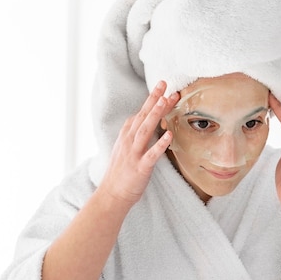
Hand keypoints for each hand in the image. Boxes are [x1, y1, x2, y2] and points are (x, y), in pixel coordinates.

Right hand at [100, 81, 179, 206]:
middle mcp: (128, 141)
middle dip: (154, 99)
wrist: (111, 195)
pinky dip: (160, 144)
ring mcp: (133, 154)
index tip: (162, 87)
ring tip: (166, 101)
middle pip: (142, 116)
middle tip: (165, 84)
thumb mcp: (126, 149)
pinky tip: (169, 135)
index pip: (140, 113)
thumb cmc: (121, 173)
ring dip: (156, 114)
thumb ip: (135, 135)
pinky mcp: (140, 168)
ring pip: (145, 130)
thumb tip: (145, 122)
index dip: (151, 100)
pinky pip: (151, 154)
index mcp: (126, 136)